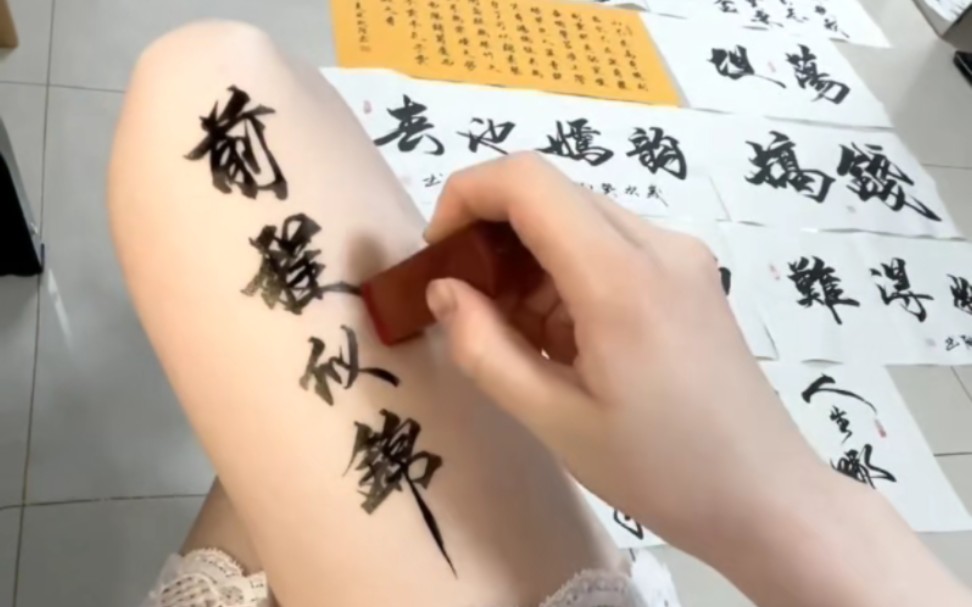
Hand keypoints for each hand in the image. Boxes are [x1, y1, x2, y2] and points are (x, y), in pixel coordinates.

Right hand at [424, 153, 828, 556]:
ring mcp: (681, 256)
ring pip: (578, 220)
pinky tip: (567, 341)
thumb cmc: (661, 472)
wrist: (766, 497)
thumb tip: (443, 290)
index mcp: (622, 278)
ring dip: (531, 263)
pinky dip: (567, 277)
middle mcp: (658, 244)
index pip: (527, 182)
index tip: (439, 255)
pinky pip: (610, 247)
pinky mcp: (690, 274)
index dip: (465, 196)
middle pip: (551, 195)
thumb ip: (484, 349)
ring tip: (522, 341)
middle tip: (471, 311)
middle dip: (493, 238)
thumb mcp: (555, 421)